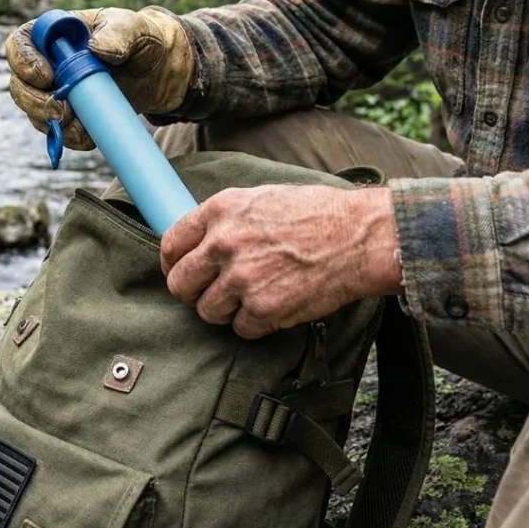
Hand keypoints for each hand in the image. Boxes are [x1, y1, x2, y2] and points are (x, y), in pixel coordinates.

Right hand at [5, 6, 195, 148]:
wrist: (161, 72)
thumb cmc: (142, 39)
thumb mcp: (136, 28)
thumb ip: (118, 32)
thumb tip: (96, 49)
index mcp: (55, 34)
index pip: (20, 43)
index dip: (24, 62)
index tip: (48, 77)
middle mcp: (47, 63)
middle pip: (19, 85)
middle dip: (35, 102)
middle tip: (62, 111)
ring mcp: (55, 92)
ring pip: (34, 112)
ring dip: (52, 123)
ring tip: (80, 127)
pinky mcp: (69, 116)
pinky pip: (57, 132)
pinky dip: (69, 138)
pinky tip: (88, 137)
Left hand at [160, 184, 401, 337]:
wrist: (358, 236)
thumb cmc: (315, 214)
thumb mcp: (259, 198)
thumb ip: (223, 219)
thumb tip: (198, 241)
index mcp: (220, 211)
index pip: (170, 244)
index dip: (172, 264)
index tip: (180, 272)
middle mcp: (224, 243)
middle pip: (180, 284)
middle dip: (193, 293)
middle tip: (210, 294)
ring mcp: (242, 277)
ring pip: (208, 311)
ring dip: (226, 311)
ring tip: (250, 298)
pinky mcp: (263, 307)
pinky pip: (240, 329)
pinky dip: (254, 325)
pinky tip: (272, 307)